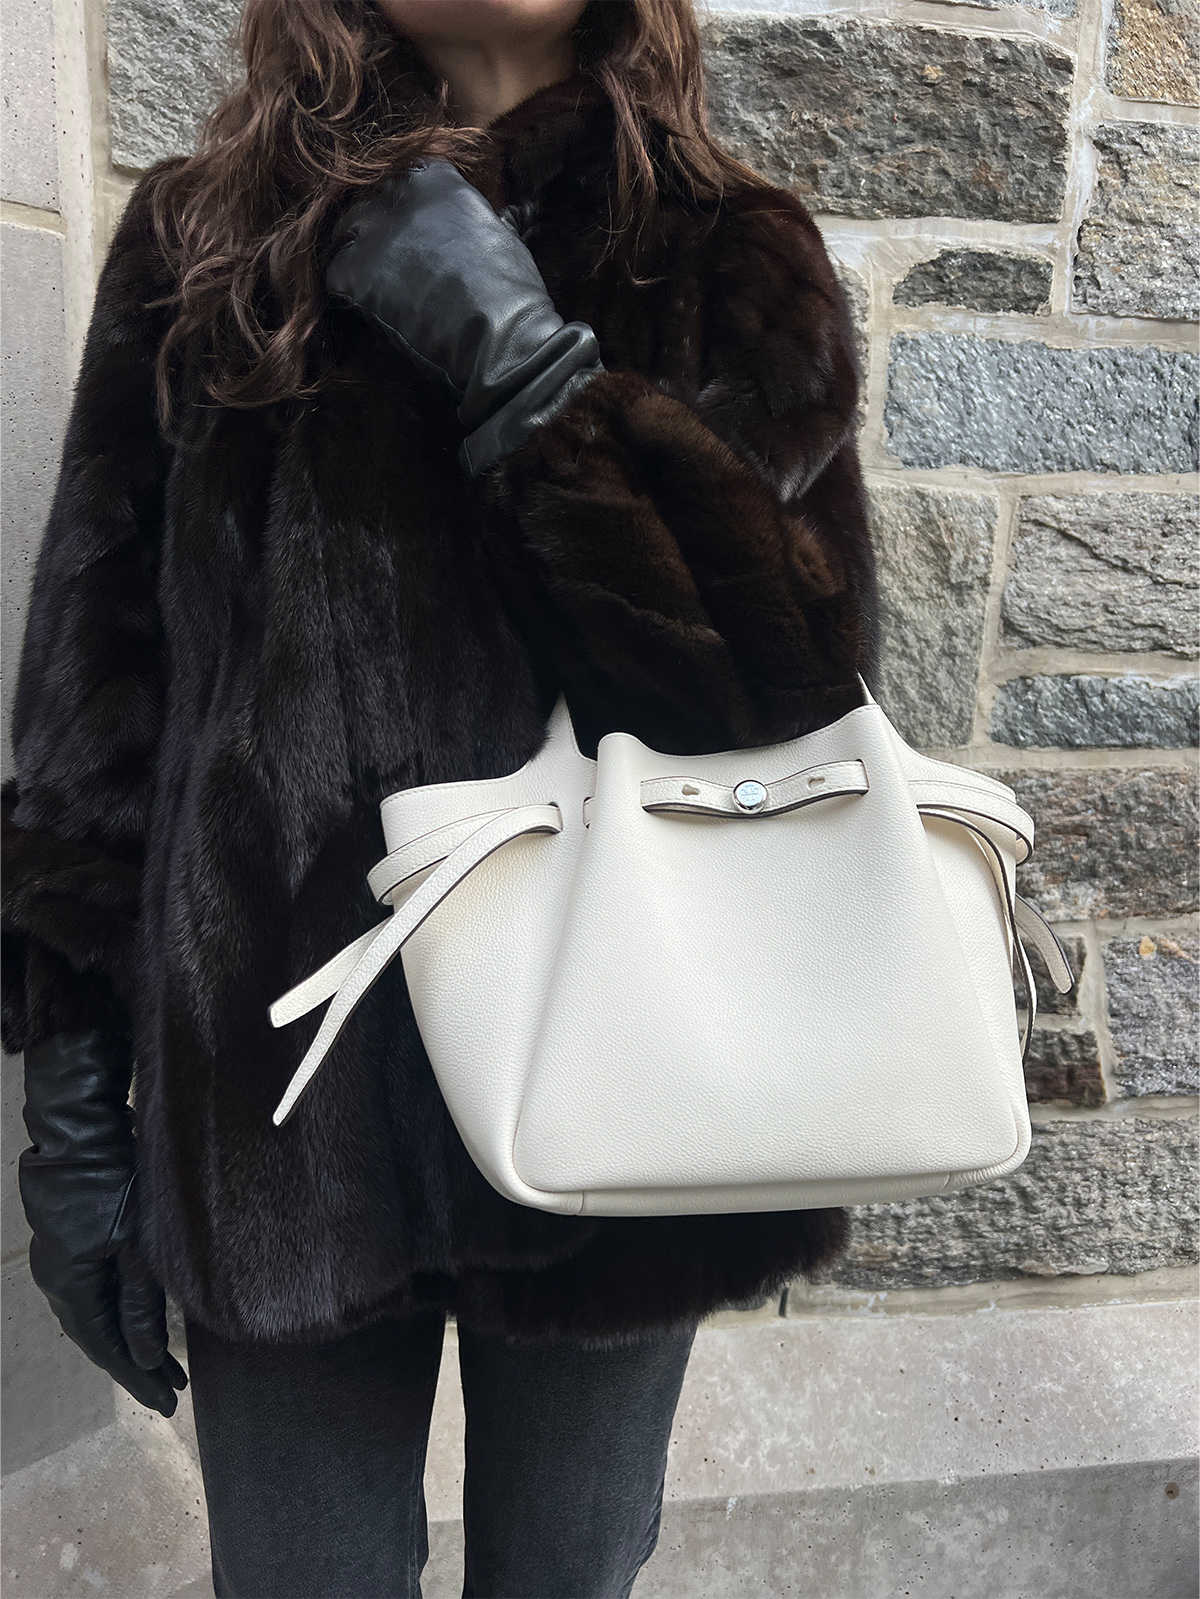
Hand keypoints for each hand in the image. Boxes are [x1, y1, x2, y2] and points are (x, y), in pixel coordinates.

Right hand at [19, 1032, 187, 1416]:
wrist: (80, 1128)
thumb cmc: (113, 1183)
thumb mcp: (135, 1247)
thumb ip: (139, 1304)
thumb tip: (142, 1357)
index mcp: (72, 1287)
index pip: (107, 1349)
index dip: (137, 1378)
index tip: (166, 1402)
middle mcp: (59, 1280)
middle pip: (102, 1336)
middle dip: (138, 1364)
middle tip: (174, 1389)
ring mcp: (63, 1260)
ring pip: (100, 1314)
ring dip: (132, 1337)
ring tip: (166, 1361)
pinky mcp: (75, 1239)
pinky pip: (97, 1290)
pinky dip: (122, 1311)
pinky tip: (141, 1317)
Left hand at [327, 159, 601, 473]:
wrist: (497, 333)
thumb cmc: (512, 290)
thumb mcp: (503, 236)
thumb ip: (485, 221)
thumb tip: (505, 220)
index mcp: (436, 179)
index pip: (407, 178)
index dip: (408, 207)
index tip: (417, 231)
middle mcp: (398, 195)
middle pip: (371, 202)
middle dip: (379, 229)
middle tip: (393, 264)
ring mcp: (372, 232)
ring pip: (345, 234)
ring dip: (357, 256)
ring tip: (376, 286)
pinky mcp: (354, 272)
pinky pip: (334, 274)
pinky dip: (346, 292)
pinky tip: (367, 309)